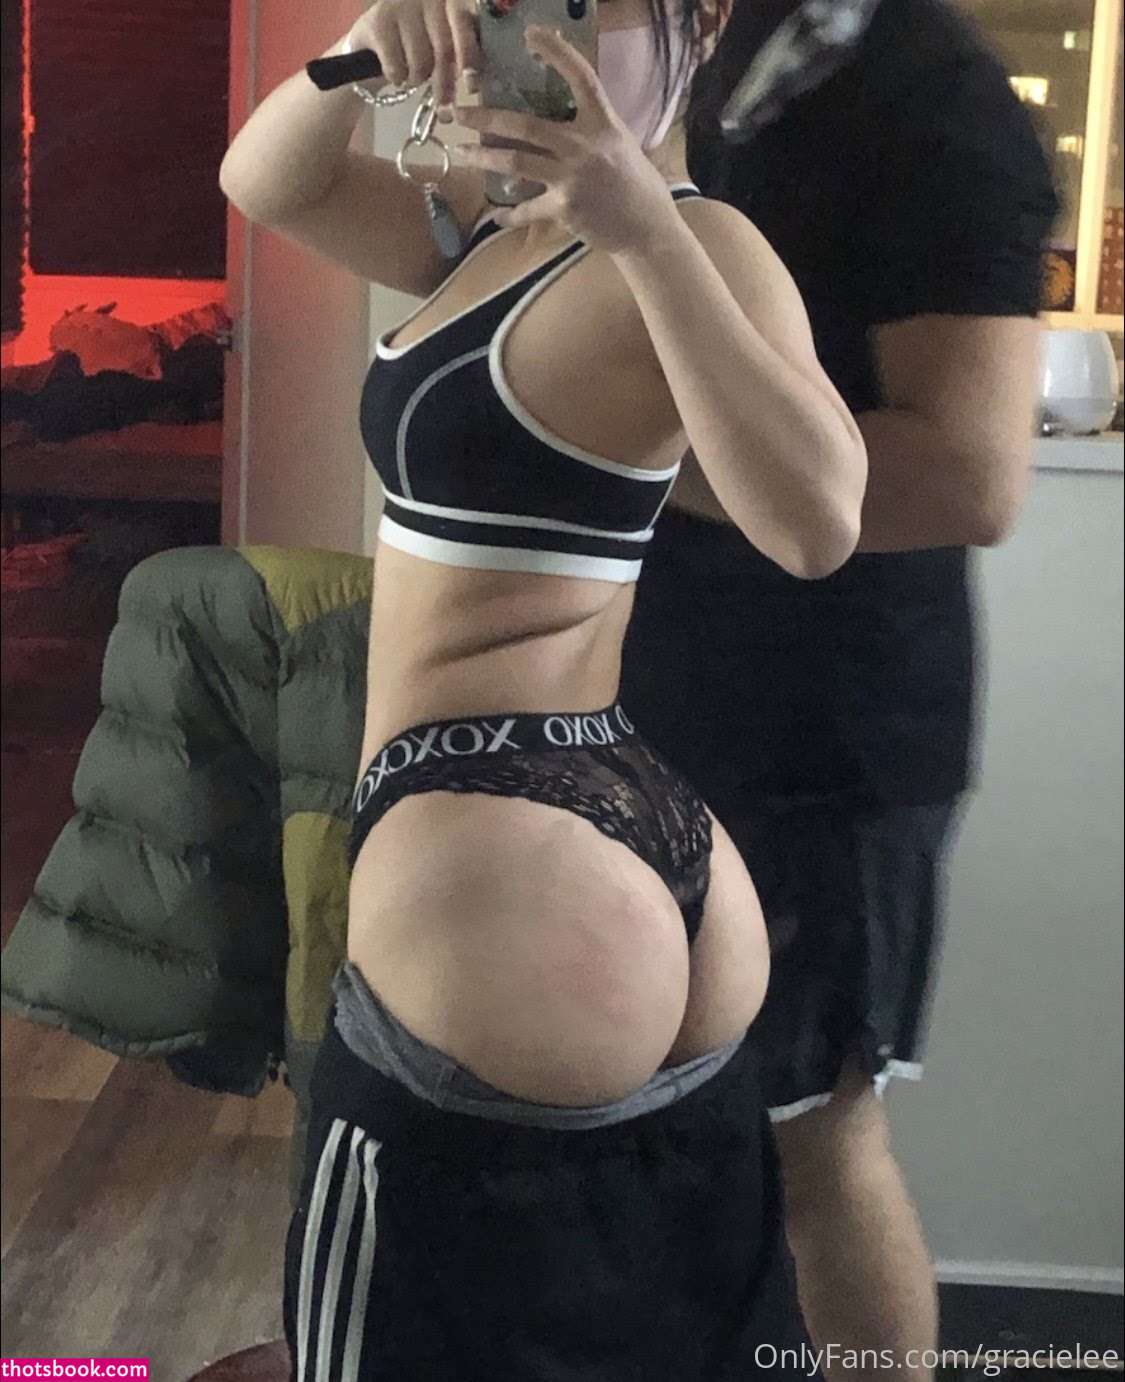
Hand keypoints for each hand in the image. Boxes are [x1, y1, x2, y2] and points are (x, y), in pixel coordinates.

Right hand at [345, 0, 479, 104]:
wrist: (373, 41)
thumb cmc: (418, 42)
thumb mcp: (445, 41)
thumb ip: (464, 48)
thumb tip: (479, 75)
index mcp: (449, 0)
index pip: (463, 24)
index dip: (468, 55)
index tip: (471, 86)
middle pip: (443, 48)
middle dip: (444, 83)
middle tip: (444, 112)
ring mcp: (400, 5)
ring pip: (420, 60)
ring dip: (417, 79)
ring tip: (413, 77)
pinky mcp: (378, 22)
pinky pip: (396, 65)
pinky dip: (397, 78)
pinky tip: (396, 74)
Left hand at [452, 27, 679, 253]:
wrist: (648, 228)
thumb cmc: (636, 184)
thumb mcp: (620, 143)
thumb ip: (592, 127)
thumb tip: (564, 113)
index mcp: (602, 123)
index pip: (580, 77)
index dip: (556, 52)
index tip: (531, 34)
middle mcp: (584, 145)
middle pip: (525, 125)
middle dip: (485, 118)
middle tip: (457, 113)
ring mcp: (571, 178)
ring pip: (516, 162)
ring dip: (484, 158)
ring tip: (463, 155)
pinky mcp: (564, 208)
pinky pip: (528, 209)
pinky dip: (510, 214)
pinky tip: (497, 214)